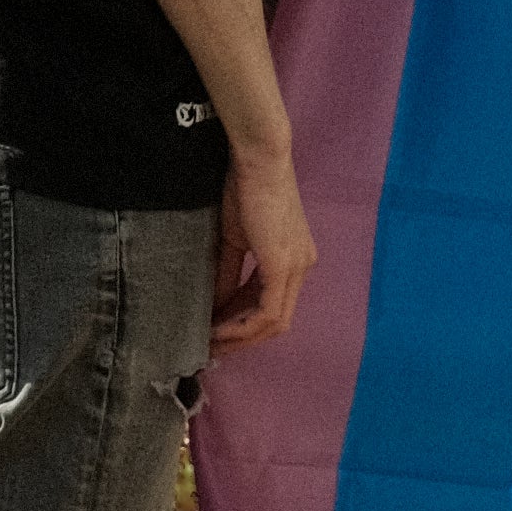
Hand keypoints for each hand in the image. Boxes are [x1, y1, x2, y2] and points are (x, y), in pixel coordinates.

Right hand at [213, 145, 315, 348]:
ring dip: (240, 338)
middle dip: (242, 340)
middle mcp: (303, 267)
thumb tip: (214, 308)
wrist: (256, 161)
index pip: (273, 306)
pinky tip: (217, 330)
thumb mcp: (233, 241)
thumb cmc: (244, 191)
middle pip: (276, 322)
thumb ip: (228, 276)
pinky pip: (267, 312)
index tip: (214, 336)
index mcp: (294, 260)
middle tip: (209, 349)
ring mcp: (297, 268)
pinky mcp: (284, 266)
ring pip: (273, 323)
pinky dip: (242, 327)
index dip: (244, 326)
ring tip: (209, 343)